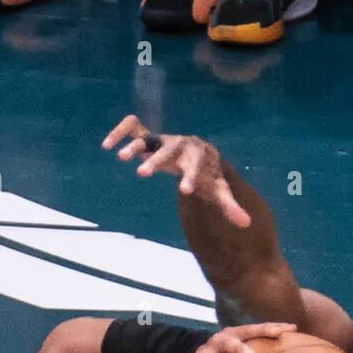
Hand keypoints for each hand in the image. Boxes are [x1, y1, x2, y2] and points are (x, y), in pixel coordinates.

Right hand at [101, 115, 250, 228]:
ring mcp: (163, 139)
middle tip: (142, 173)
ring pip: (148, 138)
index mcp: (198, 156)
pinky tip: (106, 145)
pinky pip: (132, 128)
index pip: (196, 166)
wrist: (200, 153)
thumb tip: (246, 224)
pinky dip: (120, 132)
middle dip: (156, 160)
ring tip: (121, 157)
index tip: (185, 191)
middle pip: (168, 149)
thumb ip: (230, 206)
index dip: (192, 178)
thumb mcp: (219, 190)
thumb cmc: (208, 175)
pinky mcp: (148, 136)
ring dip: (135, 145)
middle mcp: (180, 144)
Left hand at [180, 322, 296, 352]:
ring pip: (249, 330)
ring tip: (279, 334)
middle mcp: (219, 341)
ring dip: (264, 331)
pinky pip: (264, 328)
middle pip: (227, 342)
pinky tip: (293, 328)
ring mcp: (236, 332)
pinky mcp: (249, 329)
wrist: (209, 348)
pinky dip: (278, 327)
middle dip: (238, 348)